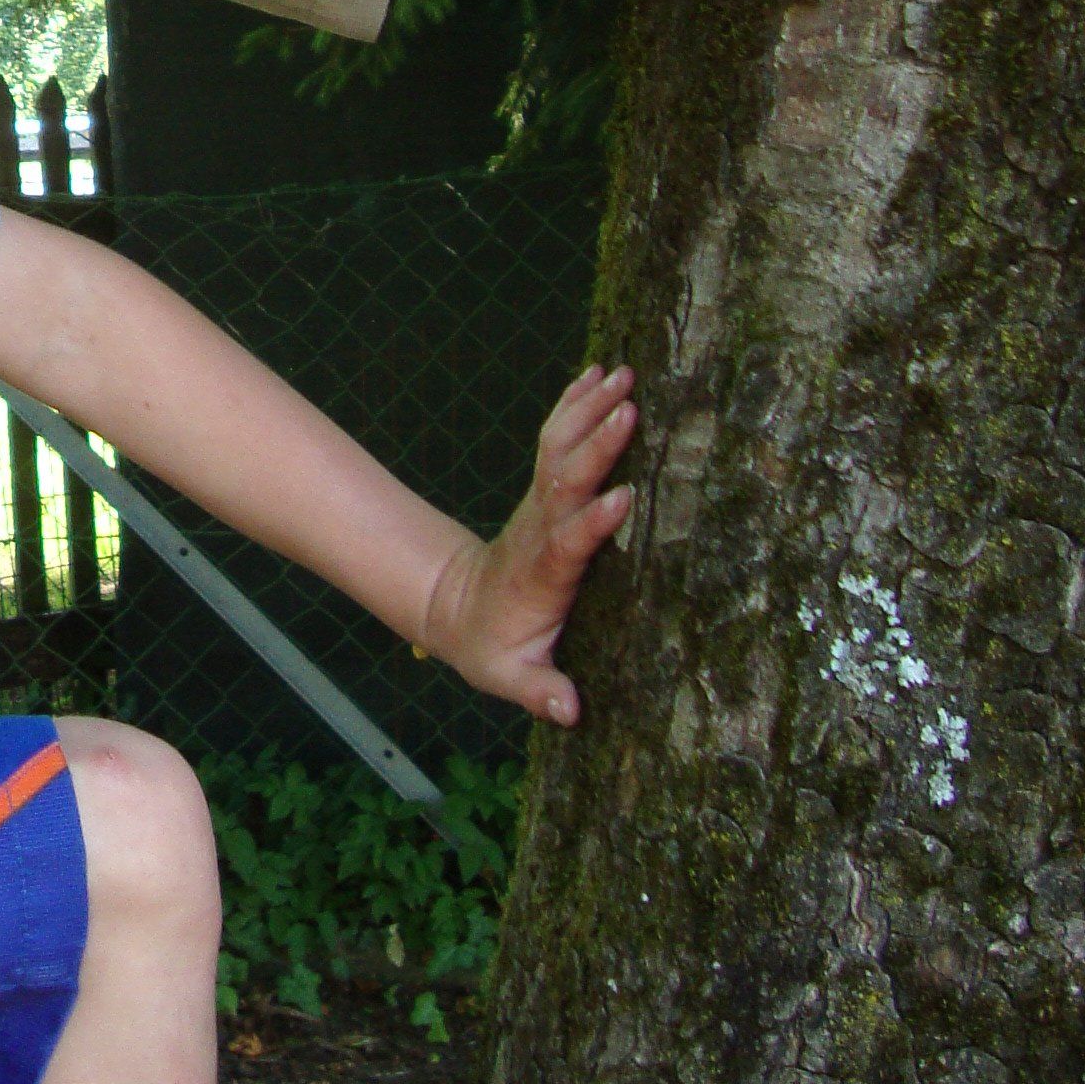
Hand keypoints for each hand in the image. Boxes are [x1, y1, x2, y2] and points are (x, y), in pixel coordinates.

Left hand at [421, 363, 636, 726]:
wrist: (454, 611)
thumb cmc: (491, 648)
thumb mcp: (510, 679)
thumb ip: (539, 692)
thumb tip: (569, 713)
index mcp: (541, 574)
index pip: (566, 543)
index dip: (592, 522)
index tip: (623, 496)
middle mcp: (541, 528)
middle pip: (566, 480)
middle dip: (596, 445)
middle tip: (630, 408)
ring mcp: (541, 503)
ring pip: (560, 448)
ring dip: (589, 408)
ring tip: (623, 372)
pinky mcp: (545, 488)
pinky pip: (558, 438)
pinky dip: (575, 402)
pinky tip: (600, 371)